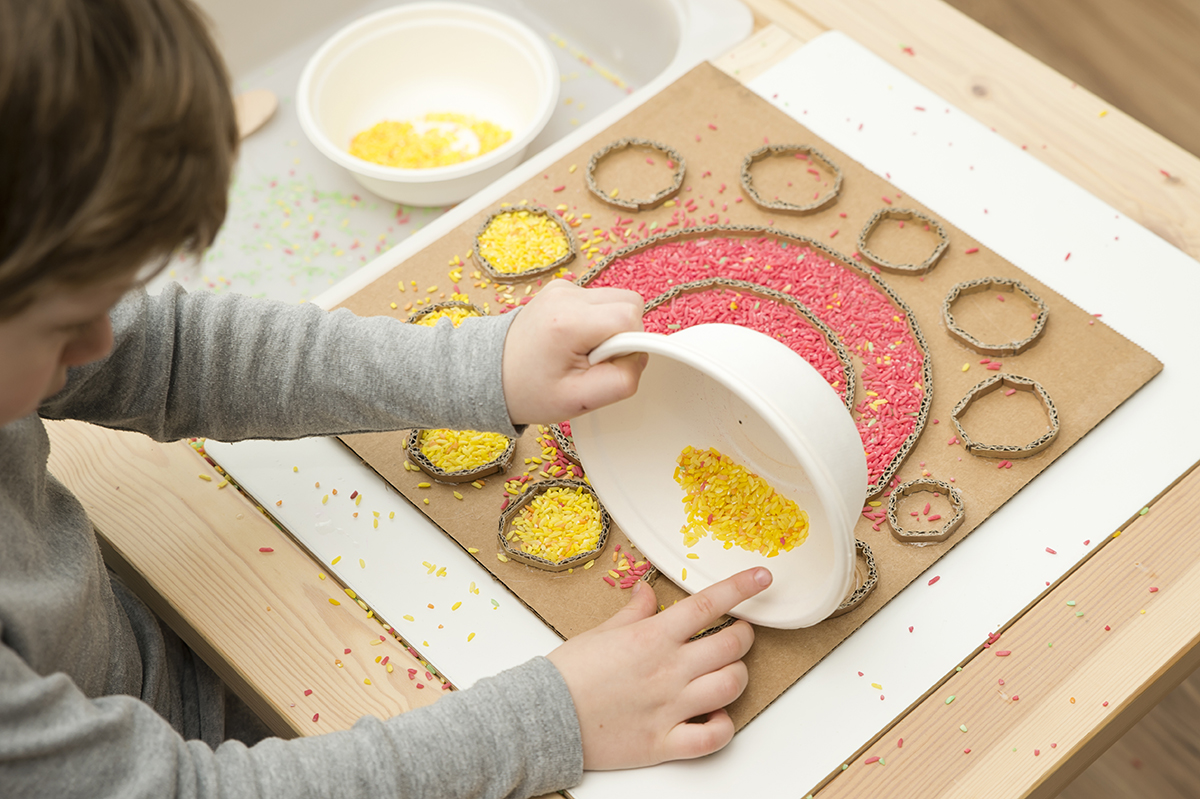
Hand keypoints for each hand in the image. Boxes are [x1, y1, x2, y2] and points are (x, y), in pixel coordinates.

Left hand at [502, 279, 645, 425]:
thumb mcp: (580, 400)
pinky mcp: (561, 289)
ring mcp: (562, 288)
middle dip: (623, 334)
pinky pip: (600, 301)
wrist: (490, 375)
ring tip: (582, 351)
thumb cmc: (530, 391)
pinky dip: (596, 321)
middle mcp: (565, 295)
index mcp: (568, 320)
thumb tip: (642, 355)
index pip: (630, 318)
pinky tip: (574, 340)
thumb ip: (623, 380)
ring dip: (610, 327)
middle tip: (595, 360)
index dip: (630, 345)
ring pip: (617, 300)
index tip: (606, 364)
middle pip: (629, 303)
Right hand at [547, 568, 771, 769]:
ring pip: (731, 686)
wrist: (544, 717)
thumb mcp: (600, 631)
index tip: (762, 578)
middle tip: (740, 633)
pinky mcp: (665, 742)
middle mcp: (668, 670)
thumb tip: (646, 593)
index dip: (741, 587)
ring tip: (729, 671)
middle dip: (744, 635)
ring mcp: (670, 707)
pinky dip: (723, 726)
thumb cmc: (568, 674)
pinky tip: (716, 716)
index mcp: (652, 637)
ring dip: (738, 675)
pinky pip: (713, 737)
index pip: (708, 603)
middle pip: (731, 645)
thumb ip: (633, 613)